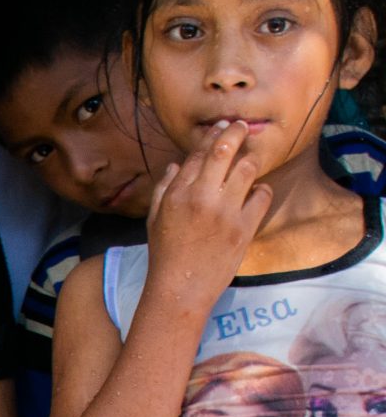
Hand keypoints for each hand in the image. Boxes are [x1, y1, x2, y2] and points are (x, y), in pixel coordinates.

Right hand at [146, 121, 270, 311]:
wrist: (180, 290)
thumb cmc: (165, 256)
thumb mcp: (154, 221)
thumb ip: (163, 190)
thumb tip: (176, 164)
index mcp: (177, 195)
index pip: (198, 153)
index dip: (213, 136)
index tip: (223, 127)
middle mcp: (201, 198)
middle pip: (225, 150)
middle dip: (236, 132)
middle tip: (242, 127)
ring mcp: (224, 212)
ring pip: (248, 168)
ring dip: (250, 161)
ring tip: (249, 163)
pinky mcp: (244, 227)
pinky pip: (262, 195)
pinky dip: (261, 191)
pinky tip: (255, 194)